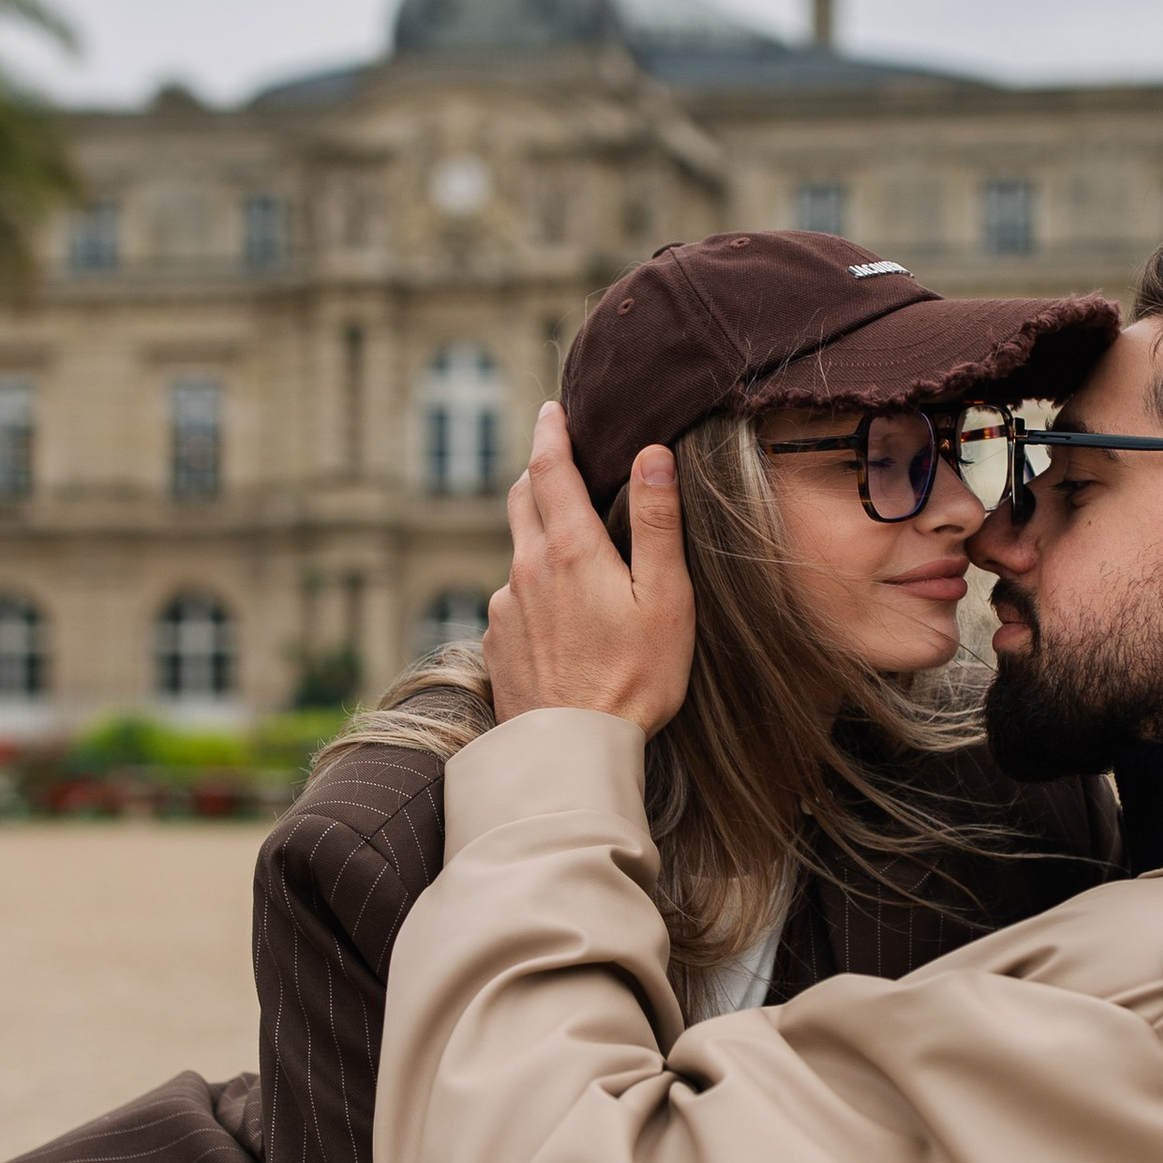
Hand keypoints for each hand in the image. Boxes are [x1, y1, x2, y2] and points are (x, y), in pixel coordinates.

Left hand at [483, 403, 695, 734]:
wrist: (574, 752)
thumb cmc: (635, 679)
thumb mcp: (666, 598)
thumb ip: (659, 524)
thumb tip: (652, 454)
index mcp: (568, 548)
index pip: (547, 468)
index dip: (550, 432)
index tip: (553, 409)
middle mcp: (525, 569)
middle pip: (520, 500)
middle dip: (537, 472)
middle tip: (557, 459)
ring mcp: (505, 608)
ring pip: (518, 553)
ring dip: (539, 538)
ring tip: (575, 556)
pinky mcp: (497, 644)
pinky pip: (513, 600)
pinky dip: (534, 590)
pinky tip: (562, 619)